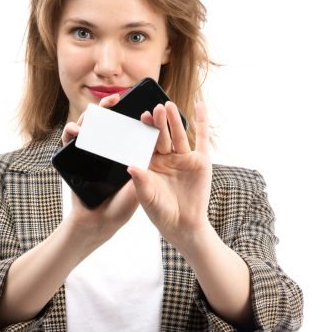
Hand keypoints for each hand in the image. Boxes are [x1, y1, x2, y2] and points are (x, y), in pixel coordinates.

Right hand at [61, 94, 138, 245]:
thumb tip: (151, 144)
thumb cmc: (121, 208)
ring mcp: (92, 152)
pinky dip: (69, 133)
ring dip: (90, 117)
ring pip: (90, 127)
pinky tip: (73, 131)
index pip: (131, 129)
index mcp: (127, 154)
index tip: (140, 106)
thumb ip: (144, 169)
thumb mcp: (139, 187)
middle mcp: (109, 149)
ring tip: (94, 113)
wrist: (97, 223)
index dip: (135, 116)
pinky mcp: (75, 157)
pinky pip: (70, 142)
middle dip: (110, 109)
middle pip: (110, 123)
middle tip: (115, 99)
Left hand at [127, 101, 211, 246]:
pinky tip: (199, 105)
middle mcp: (167, 158)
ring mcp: (184, 158)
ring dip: (175, 120)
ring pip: (179, 134)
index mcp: (151, 164)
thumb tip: (131, 166)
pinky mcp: (201, 161)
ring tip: (169, 105)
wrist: (184, 226)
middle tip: (154, 109)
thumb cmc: (161, 213)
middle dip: (158, 123)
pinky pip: (201, 138)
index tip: (140, 119)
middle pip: (162, 136)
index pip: (146, 143)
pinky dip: (201, 122)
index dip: (144, 131)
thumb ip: (140, 182)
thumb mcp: (147, 198)